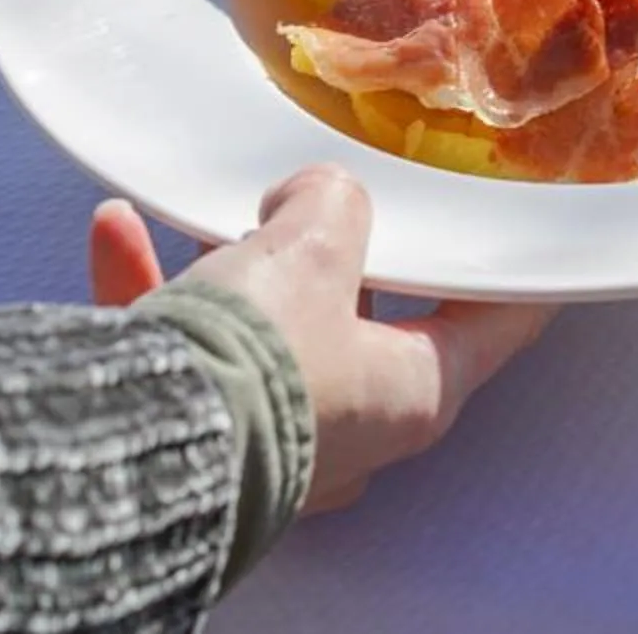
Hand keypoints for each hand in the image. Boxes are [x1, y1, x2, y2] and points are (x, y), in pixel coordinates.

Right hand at [89, 167, 550, 511]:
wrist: (132, 442)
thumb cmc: (259, 359)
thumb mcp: (314, 248)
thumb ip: (332, 203)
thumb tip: (313, 196)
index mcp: (415, 392)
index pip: (495, 324)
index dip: (509, 270)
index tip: (520, 230)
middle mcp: (351, 425)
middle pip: (369, 318)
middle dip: (339, 254)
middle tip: (337, 197)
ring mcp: (272, 434)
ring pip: (265, 328)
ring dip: (231, 263)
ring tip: (214, 210)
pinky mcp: (195, 431)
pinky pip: (182, 349)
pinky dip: (151, 288)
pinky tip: (117, 231)